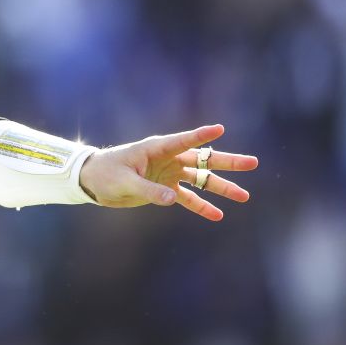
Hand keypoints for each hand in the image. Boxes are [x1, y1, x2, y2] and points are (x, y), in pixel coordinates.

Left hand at [78, 124, 256, 221]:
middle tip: (252, 163)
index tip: (220, 129)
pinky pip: (187, 198)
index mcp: (156, 149)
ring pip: (200, 180)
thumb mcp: (125, 181)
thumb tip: (172, 199)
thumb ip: (149, 190)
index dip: (201, 135)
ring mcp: (168, 174)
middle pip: (202, 159)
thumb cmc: (105, 173)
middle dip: (227, 162)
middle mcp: (167, 159)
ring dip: (221, 188)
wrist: (93, 182)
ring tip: (244, 196)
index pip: (183, 141)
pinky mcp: (164, 189)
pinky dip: (201, 206)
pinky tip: (217, 215)